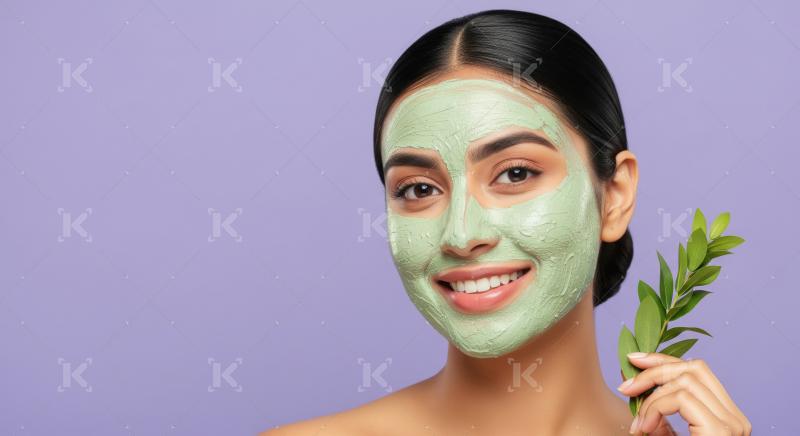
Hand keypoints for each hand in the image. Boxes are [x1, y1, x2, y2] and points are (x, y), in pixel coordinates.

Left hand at [617, 352, 750, 435]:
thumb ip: (653, 412)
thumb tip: (629, 381)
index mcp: (724, 416)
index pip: (697, 371)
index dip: (662, 360)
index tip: (632, 360)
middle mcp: (734, 418)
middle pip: (694, 368)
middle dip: (654, 369)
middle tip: (624, 386)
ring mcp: (732, 424)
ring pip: (686, 380)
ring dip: (651, 397)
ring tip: (638, 424)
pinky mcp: (722, 431)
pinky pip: (682, 399)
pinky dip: (655, 408)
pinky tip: (643, 429)